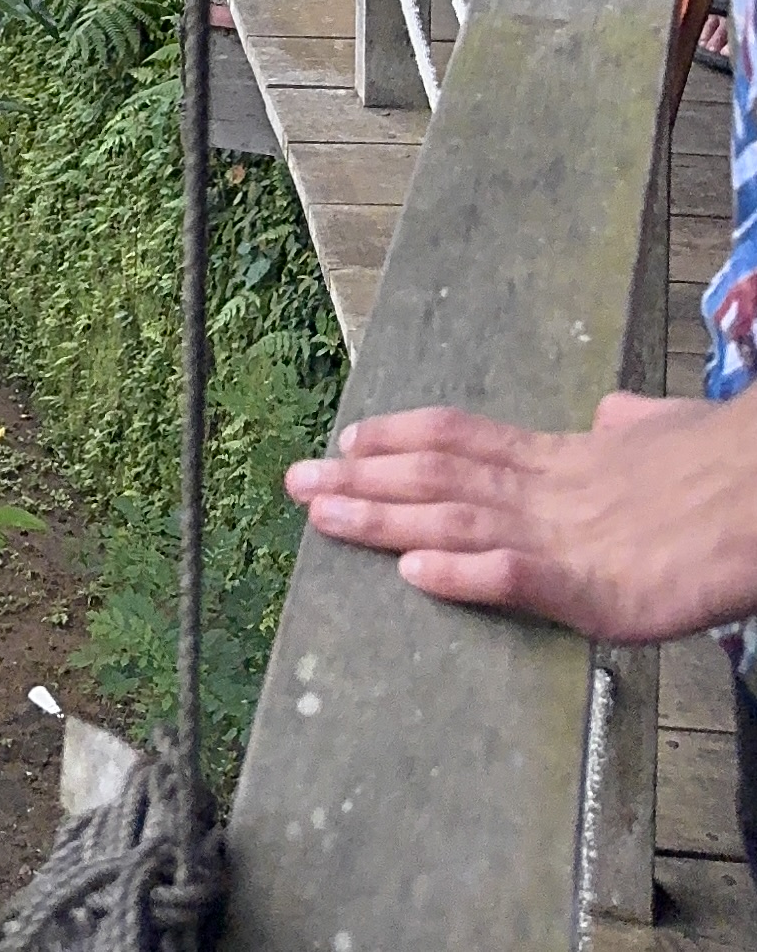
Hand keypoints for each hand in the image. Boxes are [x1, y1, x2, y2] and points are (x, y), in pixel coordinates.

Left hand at [292, 392, 756, 641]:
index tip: (347, 437)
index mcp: (569, 459)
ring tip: (321, 515)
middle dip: (361, 480)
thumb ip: (630, 429)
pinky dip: (463, 574)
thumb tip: (613, 416)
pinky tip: (415, 572)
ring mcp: (571, 539)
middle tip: (293, 481)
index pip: (465, 438)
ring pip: (457, 522)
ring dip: (383, 520)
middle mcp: (553, 493)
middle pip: (439, 479)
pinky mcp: (600, 590)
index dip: (399, 437)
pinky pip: (519, 578)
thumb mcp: (670, 434)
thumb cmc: (736, 467)